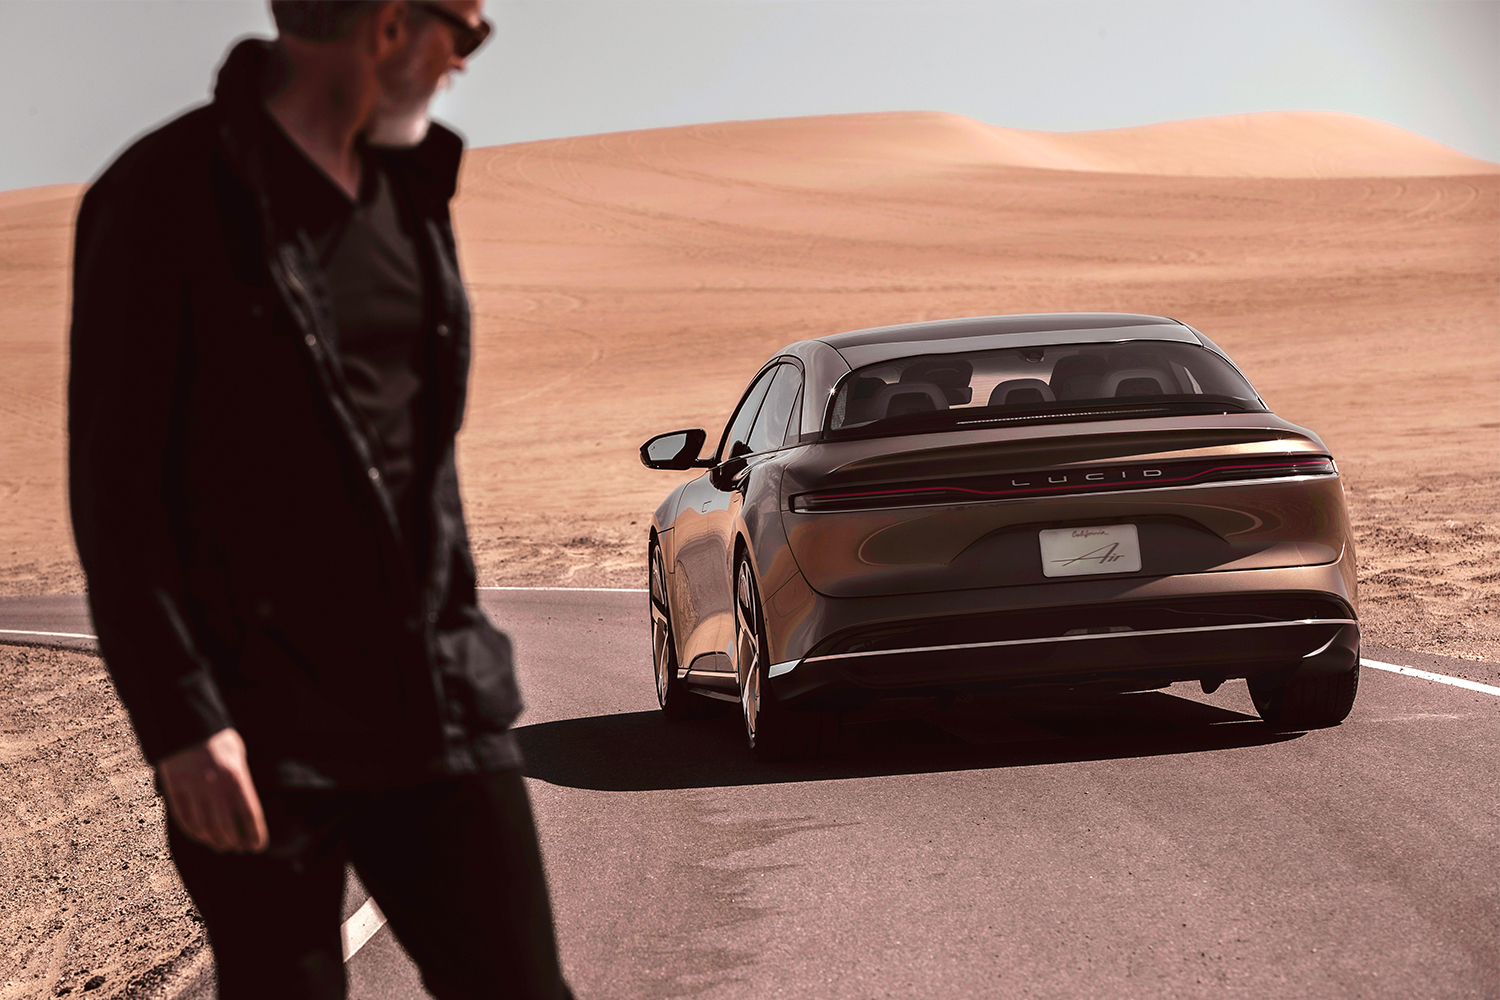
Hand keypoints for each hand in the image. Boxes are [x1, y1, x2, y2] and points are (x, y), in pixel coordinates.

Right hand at [158, 728, 268, 852]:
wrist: (184, 722)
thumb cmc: (217, 739)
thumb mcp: (237, 754)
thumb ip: (240, 780)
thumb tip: (244, 809)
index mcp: (236, 776)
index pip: (250, 814)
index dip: (255, 834)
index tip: (257, 847)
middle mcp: (216, 786)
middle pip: (227, 827)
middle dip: (235, 842)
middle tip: (239, 849)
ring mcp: (193, 789)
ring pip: (205, 827)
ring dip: (215, 841)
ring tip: (221, 845)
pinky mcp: (175, 789)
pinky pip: (185, 819)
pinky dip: (195, 832)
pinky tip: (202, 836)